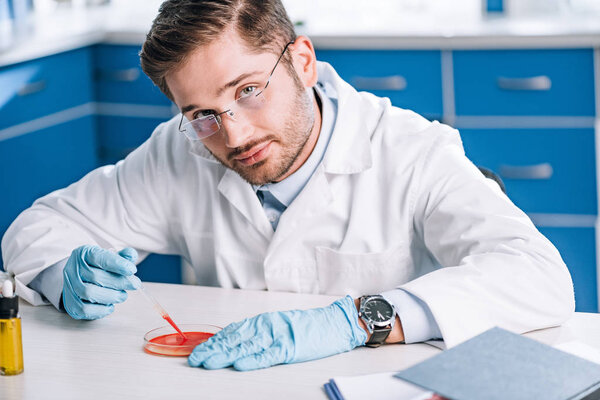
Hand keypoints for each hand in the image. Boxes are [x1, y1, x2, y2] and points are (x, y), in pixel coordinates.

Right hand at [62, 245, 140, 319]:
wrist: (80, 278)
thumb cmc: (100, 267)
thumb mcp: (111, 257)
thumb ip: (123, 256)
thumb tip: (131, 254)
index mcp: (83, 254)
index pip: (99, 257)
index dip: (117, 264)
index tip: (132, 270)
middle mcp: (73, 269)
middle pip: (95, 276)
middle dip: (119, 282)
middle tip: (135, 284)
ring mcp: (69, 287)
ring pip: (89, 293)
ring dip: (111, 296)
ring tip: (123, 295)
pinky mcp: (70, 304)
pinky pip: (84, 309)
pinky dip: (101, 309)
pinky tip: (110, 305)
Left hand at [188, 295, 366, 370]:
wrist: (334, 322)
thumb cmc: (307, 326)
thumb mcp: (279, 325)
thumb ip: (258, 332)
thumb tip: (234, 342)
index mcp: (263, 321)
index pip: (233, 331)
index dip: (214, 341)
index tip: (198, 349)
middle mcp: (267, 326)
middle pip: (234, 339)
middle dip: (213, 349)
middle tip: (195, 358)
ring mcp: (278, 336)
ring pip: (246, 346)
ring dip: (225, 355)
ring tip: (208, 361)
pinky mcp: (290, 347)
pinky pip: (268, 355)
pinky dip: (252, 360)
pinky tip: (238, 364)